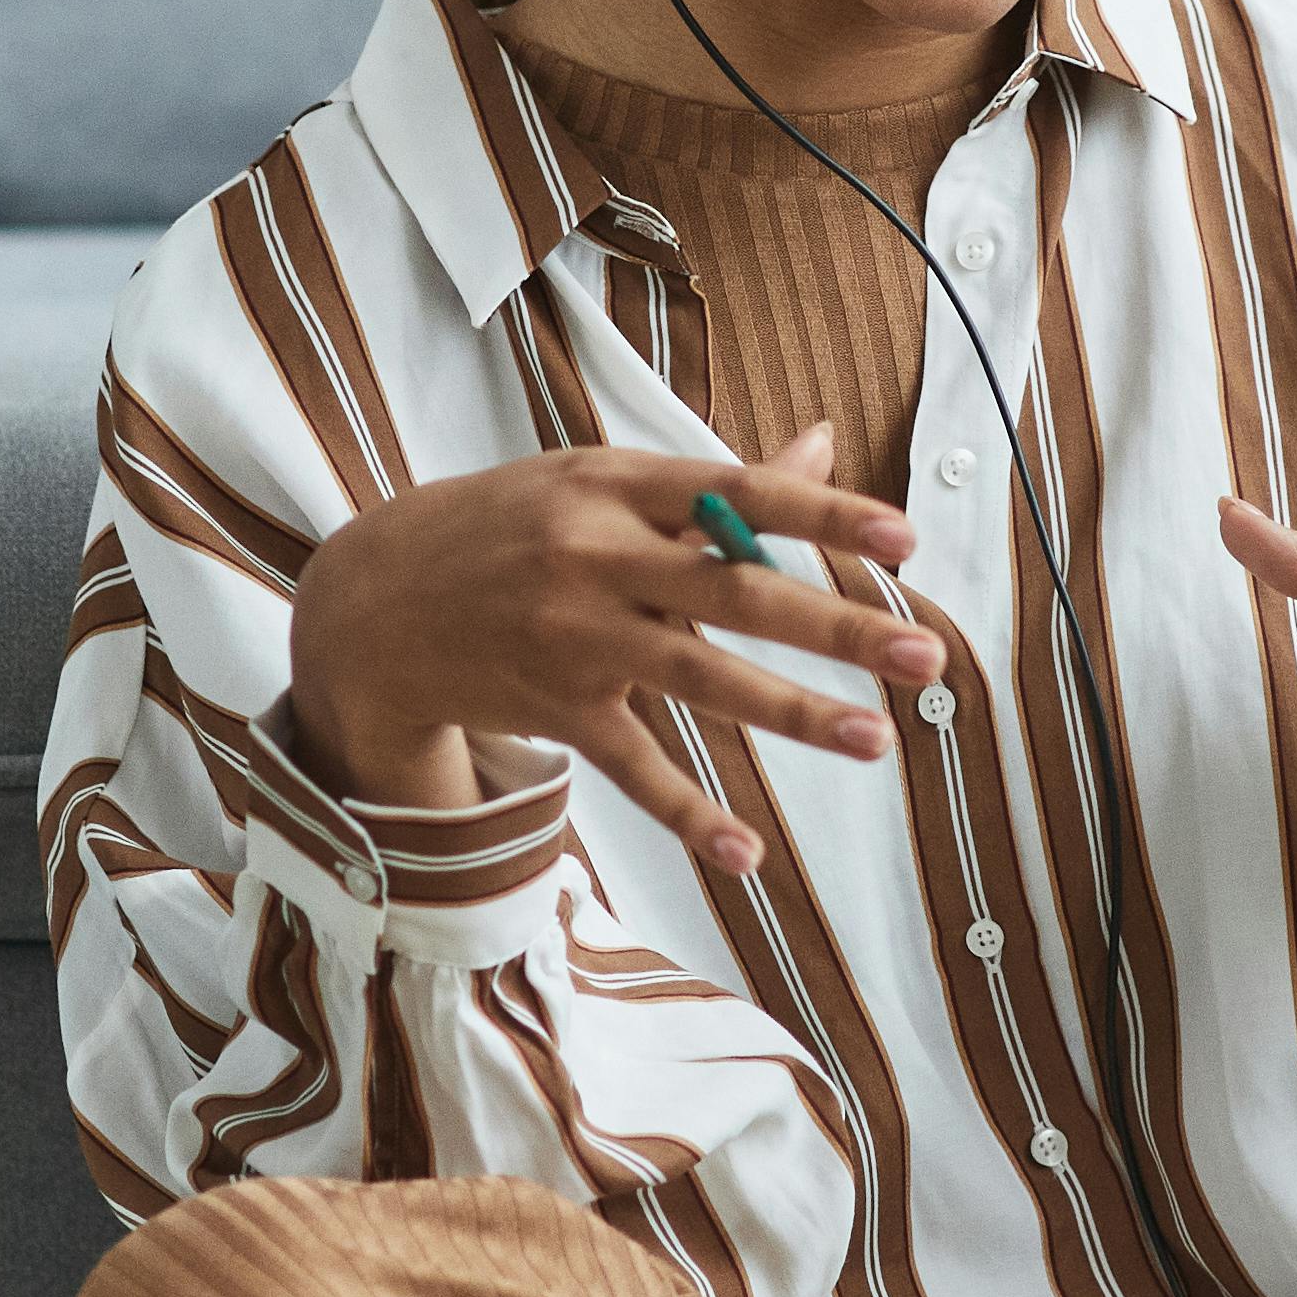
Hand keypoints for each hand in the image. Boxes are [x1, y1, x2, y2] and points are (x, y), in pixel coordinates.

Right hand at [281, 424, 933, 883]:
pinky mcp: (554, 709)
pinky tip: (746, 851)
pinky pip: (633, 766)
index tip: (904, 539)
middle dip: (835, 625)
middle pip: (732, 591)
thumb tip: (827, 445)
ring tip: (874, 739)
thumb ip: (713, 482)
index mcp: (613, 484)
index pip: (735, 493)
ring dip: (791, 713)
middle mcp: (593, 558)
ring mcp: (571, 639)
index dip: (822, 516)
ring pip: (697, 681)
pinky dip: (688, 812)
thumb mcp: (596, 482)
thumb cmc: (511, 527)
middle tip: (924, 654)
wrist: (372, 603)